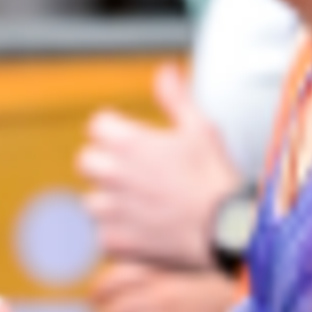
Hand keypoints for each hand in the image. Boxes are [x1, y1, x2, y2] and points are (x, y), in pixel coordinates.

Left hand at [77, 66, 240, 270]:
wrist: (224, 229)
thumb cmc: (214, 180)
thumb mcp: (200, 128)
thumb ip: (174, 98)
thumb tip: (165, 72)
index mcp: (128, 143)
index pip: (96, 125)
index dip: (113, 130)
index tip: (127, 140)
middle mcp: (113, 174)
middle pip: (86, 161)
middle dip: (105, 163)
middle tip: (133, 171)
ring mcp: (111, 209)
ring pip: (90, 200)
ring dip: (108, 200)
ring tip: (139, 202)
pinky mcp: (115, 240)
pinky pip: (101, 234)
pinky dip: (116, 232)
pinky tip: (140, 227)